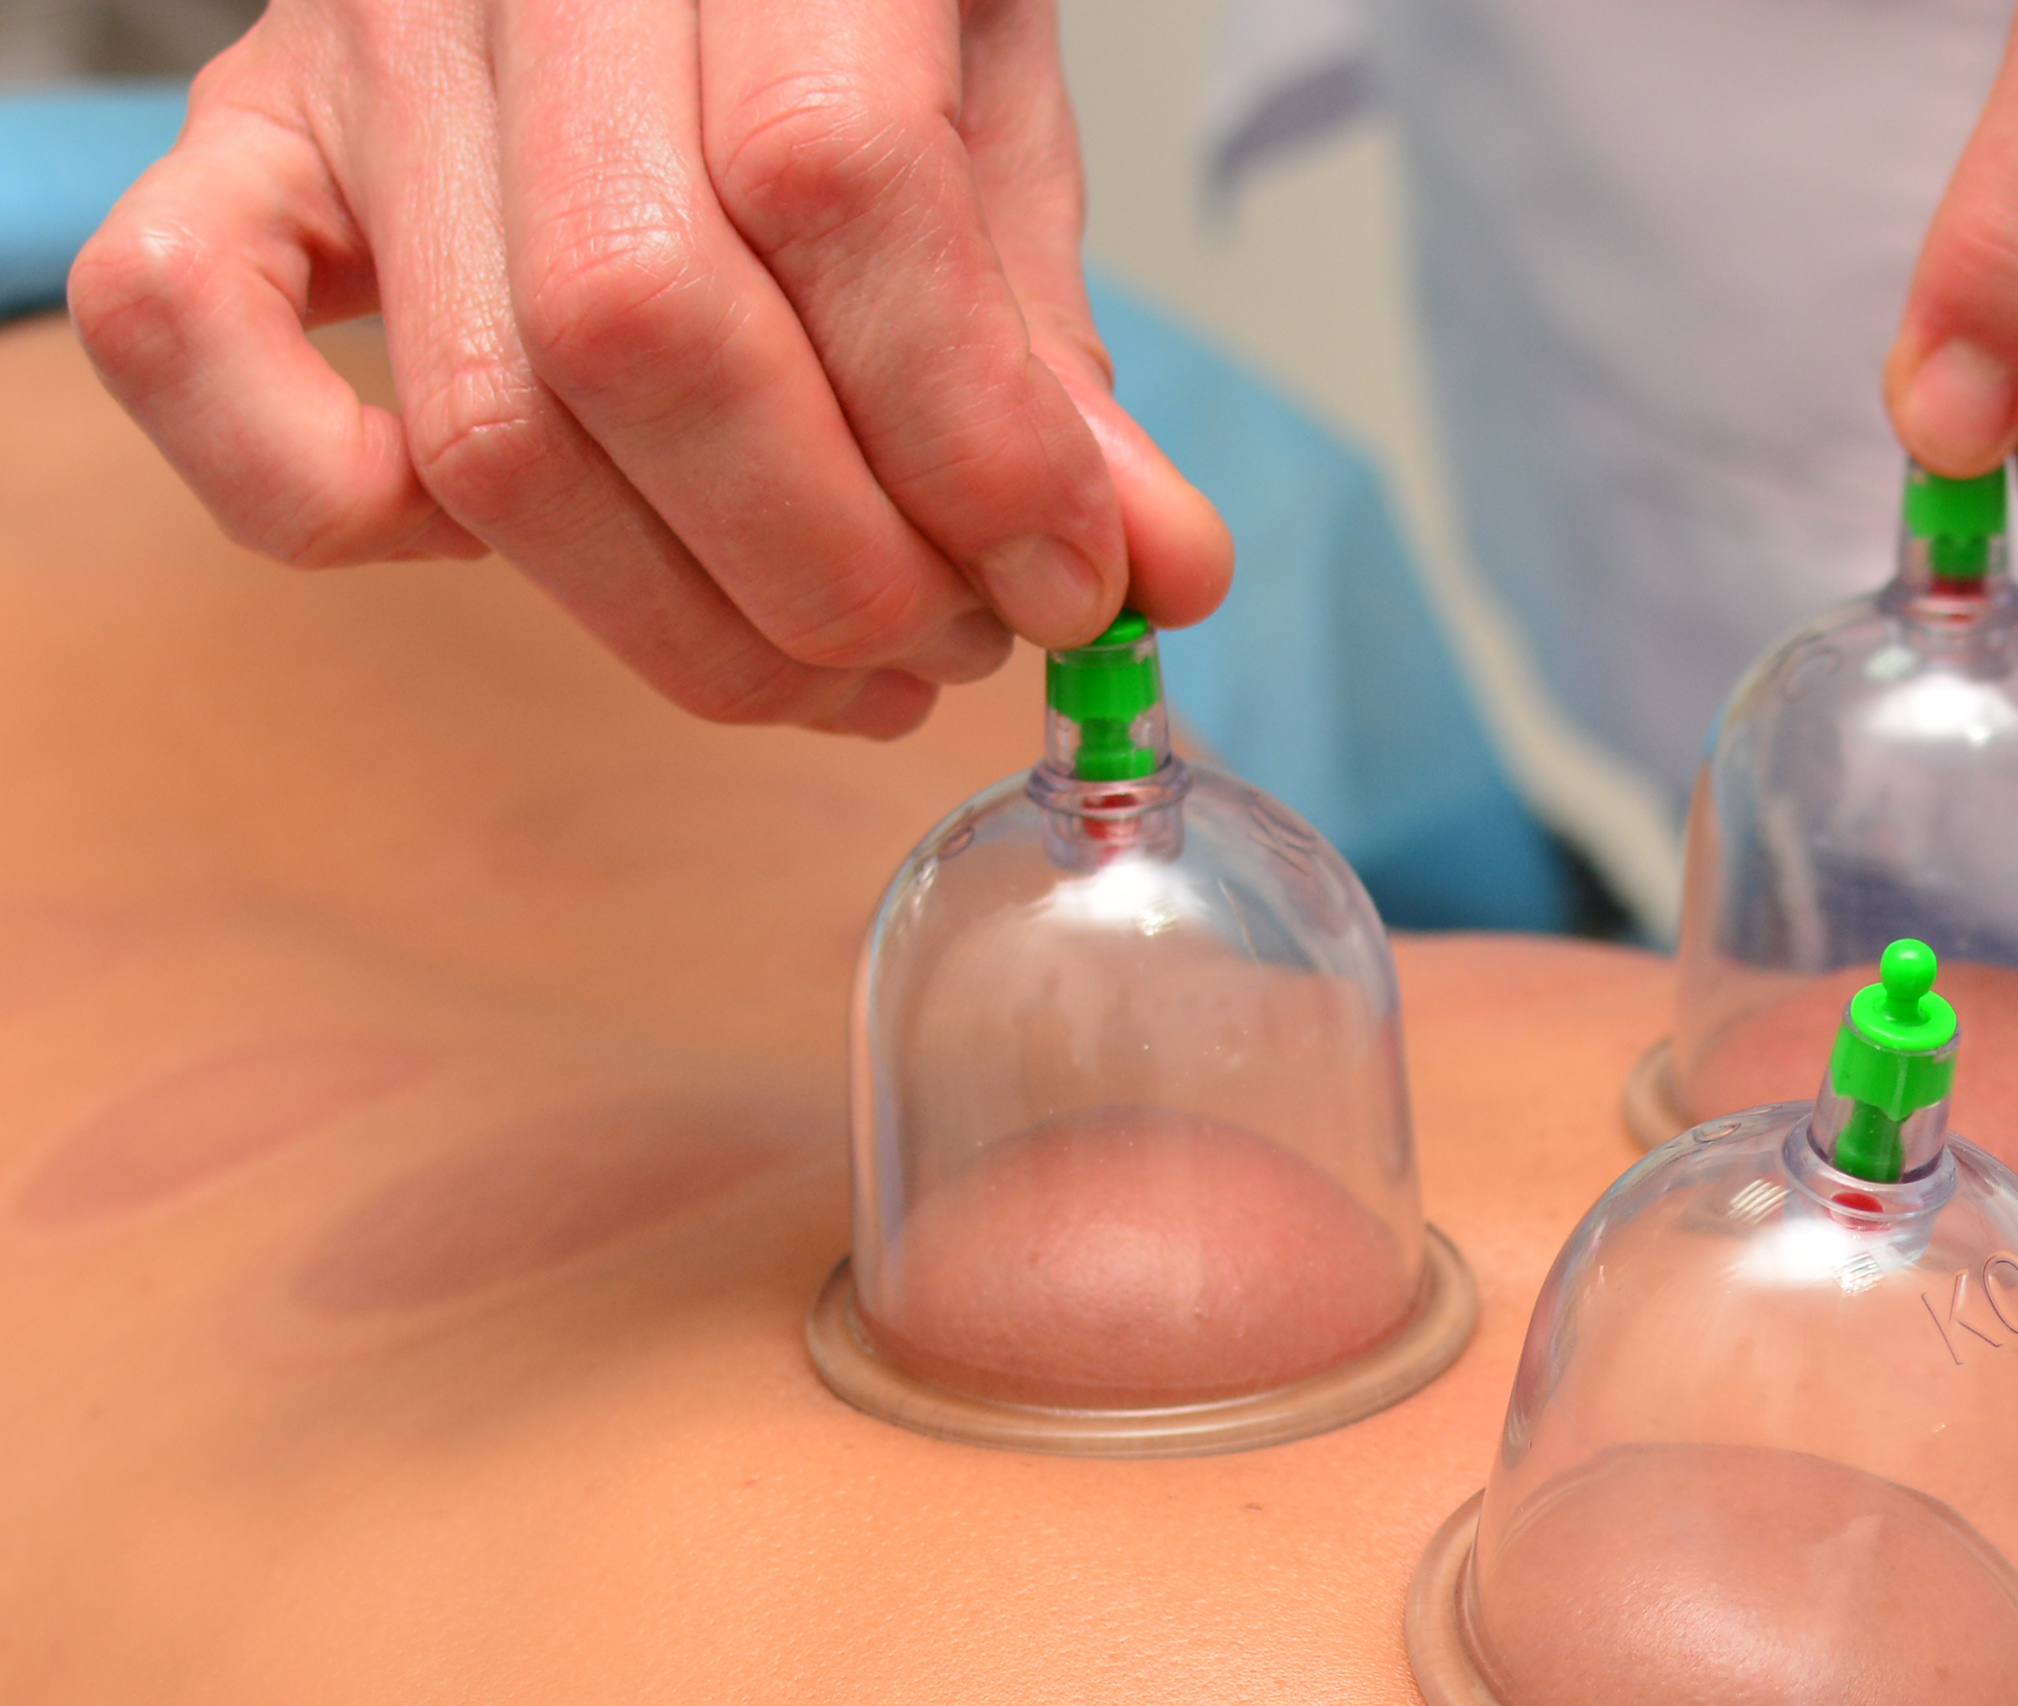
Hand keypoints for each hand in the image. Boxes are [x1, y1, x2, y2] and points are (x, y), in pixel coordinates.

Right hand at [69, 0, 1231, 737]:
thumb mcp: (986, 108)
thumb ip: (1049, 339)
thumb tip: (1157, 575)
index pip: (836, 184)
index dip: (969, 435)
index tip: (1078, 584)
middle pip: (641, 333)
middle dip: (833, 567)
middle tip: (952, 640)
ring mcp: (351, 56)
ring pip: (484, 419)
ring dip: (685, 619)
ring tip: (843, 660)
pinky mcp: (242, 145)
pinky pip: (185, 339)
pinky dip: (316, 498)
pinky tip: (530, 554)